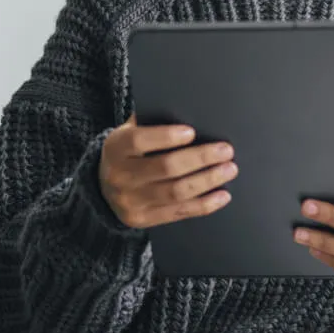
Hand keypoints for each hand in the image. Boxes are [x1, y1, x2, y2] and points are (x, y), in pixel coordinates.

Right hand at [99, 114, 237, 228]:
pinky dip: (204, 205)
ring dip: (207, 181)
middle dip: (200, 158)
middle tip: (226, 150)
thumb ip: (153, 122)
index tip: (192, 132)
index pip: (139, 141)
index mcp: (116, 147)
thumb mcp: (131, 131)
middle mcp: (120, 176)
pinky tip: (222, 195)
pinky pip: (178, 213)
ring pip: (175, 193)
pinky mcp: (143, 220)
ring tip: (229, 169)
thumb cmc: (129, 150)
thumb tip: (190, 112)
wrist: (104, 186)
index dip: (166, 137)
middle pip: (165, 168)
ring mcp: (131, 202)